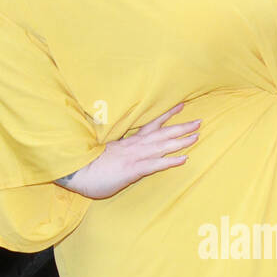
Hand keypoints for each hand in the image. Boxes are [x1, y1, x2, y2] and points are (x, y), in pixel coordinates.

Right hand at [55, 102, 200, 198]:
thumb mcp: (106, 152)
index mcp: (128, 141)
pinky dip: (170, 161)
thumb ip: (118, 149)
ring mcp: (135, 157)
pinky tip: (184, 159)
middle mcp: (134, 146)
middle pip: (162, 133)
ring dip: (181, 141)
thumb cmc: (89, 164)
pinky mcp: (133, 170)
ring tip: (197, 136)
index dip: (167, 115)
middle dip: (181, 127)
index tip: (181, 105)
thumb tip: (123, 149)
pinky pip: (155, 165)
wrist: (77, 171)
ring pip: (162, 146)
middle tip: (199, 121)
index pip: (151, 124)